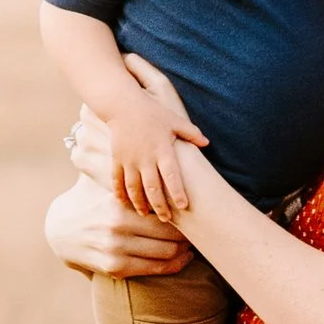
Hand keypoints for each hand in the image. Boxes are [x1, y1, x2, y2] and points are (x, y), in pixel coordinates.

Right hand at [43, 175, 190, 279]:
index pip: (162, 209)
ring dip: (183, 252)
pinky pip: (153, 269)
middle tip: (200, 231)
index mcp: (118, 204)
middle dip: (186, 234)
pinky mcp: (114, 267)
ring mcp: (115, 249)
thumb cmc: (92, 198)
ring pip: (164, 254)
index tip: (193, 210)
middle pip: (167, 234)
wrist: (62, 230)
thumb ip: (131, 166)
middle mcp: (116, 228)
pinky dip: (172, 266)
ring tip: (193, 245)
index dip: (182, 211)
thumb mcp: (107, 177)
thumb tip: (192, 142)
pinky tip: (182, 259)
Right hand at [103, 84, 210, 221]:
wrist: (122, 104)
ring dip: (140, 204)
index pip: (172, 175)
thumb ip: (191, 133)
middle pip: (152, 188)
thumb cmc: (152, 112)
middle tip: (167, 219)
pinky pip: (117, 181)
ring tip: (146, 215)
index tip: (183, 206)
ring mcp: (129, 160)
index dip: (178, 192)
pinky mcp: (117, 159)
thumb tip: (207, 143)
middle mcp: (145, 158)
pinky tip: (124, 204)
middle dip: (160, 206)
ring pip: (134, 188)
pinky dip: (120, 194)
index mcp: (162, 150)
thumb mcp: (174, 120)